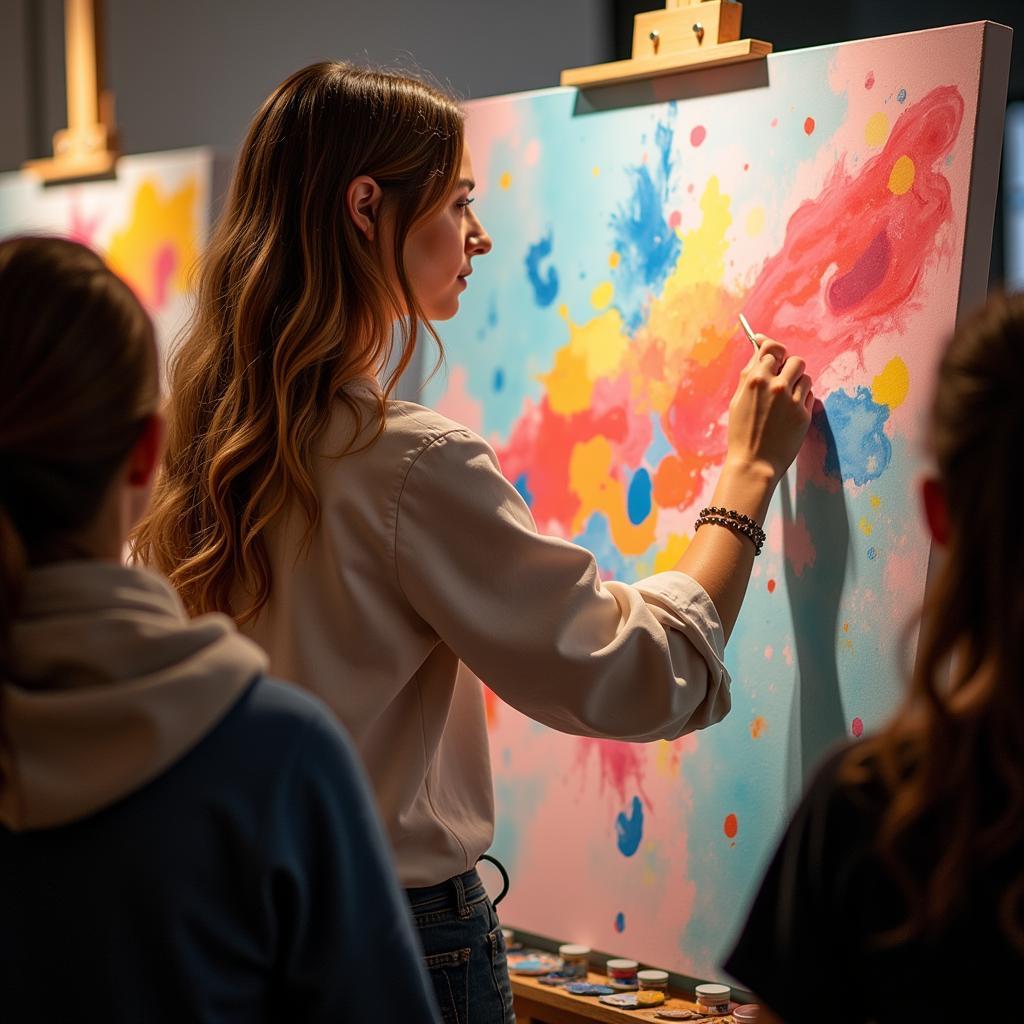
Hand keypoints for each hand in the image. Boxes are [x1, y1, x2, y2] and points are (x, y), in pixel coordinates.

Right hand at [725, 336, 812, 483]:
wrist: (754, 463)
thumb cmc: (742, 432)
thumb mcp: (738, 399)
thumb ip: (750, 373)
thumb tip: (759, 347)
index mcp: (756, 379)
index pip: (772, 348)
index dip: (773, 350)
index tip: (773, 354)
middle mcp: (776, 386)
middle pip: (794, 360)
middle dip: (789, 368)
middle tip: (781, 382)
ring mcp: (792, 400)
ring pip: (805, 377)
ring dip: (797, 383)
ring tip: (785, 400)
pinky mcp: (804, 414)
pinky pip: (809, 395)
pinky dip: (801, 400)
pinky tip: (788, 413)